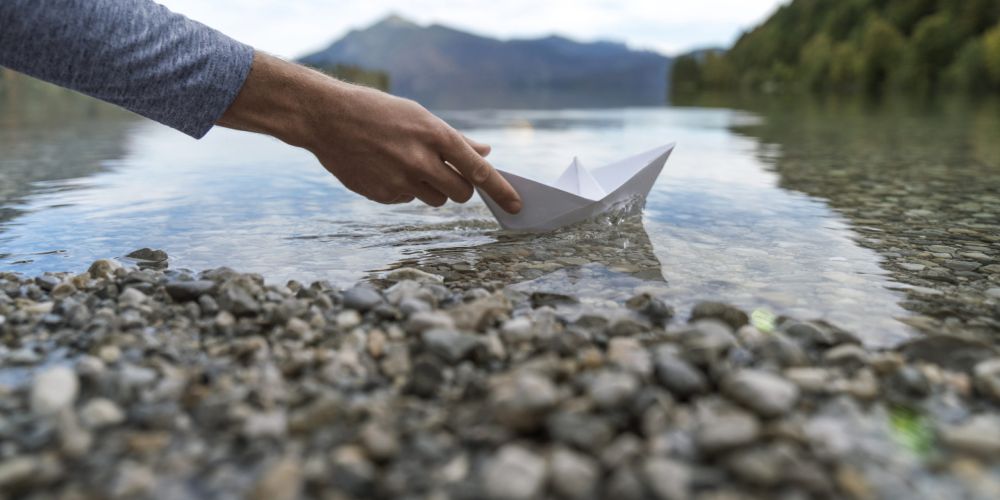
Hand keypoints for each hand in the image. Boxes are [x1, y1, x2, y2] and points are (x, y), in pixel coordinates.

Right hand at [217, 52, 521, 212]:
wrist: (326, 118)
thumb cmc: (377, 112)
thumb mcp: (418, 116)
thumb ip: (455, 140)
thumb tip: (486, 154)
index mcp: (434, 135)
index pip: (478, 170)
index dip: (501, 190)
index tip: (517, 205)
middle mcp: (420, 160)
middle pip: (460, 193)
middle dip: (459, 189)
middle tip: (446, 175)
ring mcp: (400, 181)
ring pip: (434, 200)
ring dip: (431, 189)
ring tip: (406, 164)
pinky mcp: (382, 195)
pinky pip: (407, 201)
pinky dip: (403, 190)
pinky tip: (384, 169)